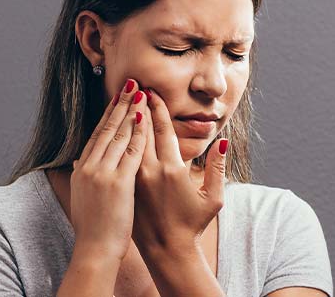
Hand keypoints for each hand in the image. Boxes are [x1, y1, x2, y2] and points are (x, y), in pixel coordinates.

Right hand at [68, 78, 149, 262]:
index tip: (117, 98)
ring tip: (140, 92)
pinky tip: (145, 117)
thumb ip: (83, 177)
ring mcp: (103, 173)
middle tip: (131, 83)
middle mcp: (90, 166)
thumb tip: (78, 162)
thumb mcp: (81, 197)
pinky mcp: (118, 182)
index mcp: (82, 169)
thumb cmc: (93, 228)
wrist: (95, 249)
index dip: (108, 114)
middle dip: (120, 104)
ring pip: (119, 134)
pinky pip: (131, 151)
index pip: (97, 134)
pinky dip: (138, 132)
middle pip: (107, 128)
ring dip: (131, 111)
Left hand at [131, 87, 227, 251]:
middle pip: (141, 130)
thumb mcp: (214, 198)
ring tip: (120, 99)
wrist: (166, 250)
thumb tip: (223, 141)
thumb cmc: (193, 224)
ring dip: (123, 120)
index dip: (157, 108)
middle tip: (132, 84)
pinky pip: (118, 157)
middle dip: (137, 106)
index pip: (162, 130)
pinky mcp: (125, 187)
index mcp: (173, 170)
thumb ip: (218, 167)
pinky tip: (112, 128)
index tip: (151, 90)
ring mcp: (134, 179)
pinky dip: (115, 140)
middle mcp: (150, 171)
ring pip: (126, 142)